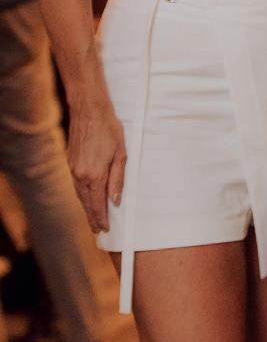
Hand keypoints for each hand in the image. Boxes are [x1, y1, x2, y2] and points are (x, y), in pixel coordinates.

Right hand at [67, 104, 126, 232]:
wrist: (89, 111)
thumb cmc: (109, 129)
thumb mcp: (121, 154)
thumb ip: (117, 179)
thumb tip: (115, 201)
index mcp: (95, 175)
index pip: (97, 204)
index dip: (101, 218)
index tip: (105, 229)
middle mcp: (81, 175)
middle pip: (86, 203)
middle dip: (92, 218)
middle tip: (98, 230)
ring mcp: (73, 169)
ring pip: (79, 195)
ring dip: (86, 208)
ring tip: (93, 218)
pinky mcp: (70, 162)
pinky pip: (75, 185)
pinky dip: (81, 195)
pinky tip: (86, 198)